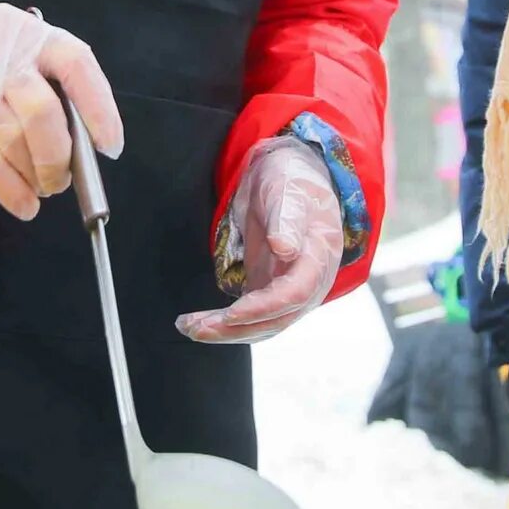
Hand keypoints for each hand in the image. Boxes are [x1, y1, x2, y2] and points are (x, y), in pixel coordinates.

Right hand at [0, 5, 122, 219]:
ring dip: (35, 175)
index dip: (100, 108)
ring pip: (15, 141)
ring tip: (42, 186)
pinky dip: (12, 191)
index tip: (110, 147)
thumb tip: (86, 146)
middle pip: (42, 111)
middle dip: (59, 156)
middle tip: (63, 180)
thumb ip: (49, 87)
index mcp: (27, 31)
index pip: (77, 63)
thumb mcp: (14, 59)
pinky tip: (24, 206)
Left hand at [177, 139, 343, 342]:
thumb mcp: (289, 191)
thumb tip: (286, 248)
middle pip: (275, 319)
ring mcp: (289, 288)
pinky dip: (226, 323)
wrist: (291, 177)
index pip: (294, 294)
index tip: (231, 313)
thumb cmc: (292, 180)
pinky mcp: (269, 288)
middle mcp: (308, 282)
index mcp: (319, 257)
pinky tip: (200, 323)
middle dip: (236, 328)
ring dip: (226, 331)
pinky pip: (251, 316)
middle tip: (197, 328)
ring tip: (190, 328)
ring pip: (261, 324)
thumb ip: (288, 219)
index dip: (263, 308)